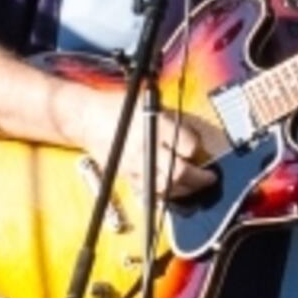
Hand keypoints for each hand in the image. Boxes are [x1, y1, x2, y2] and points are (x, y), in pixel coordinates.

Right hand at [88, 95, 227, 206]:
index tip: (199, 149)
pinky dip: (164, 195)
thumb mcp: (149, 102)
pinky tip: (172, 192)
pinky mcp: (127, 177)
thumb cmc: (116, 106)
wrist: (87, 118)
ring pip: (166, 188)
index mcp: (155, 126)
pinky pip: (149, 193)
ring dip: (185, 190)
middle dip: (199, 178)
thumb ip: (171, 120)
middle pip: (180, 172)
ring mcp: (136, 166)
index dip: (197, 148)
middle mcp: (147, 149)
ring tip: (194, 187)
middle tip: (210, 178)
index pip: (188, 146)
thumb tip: (192, 137)